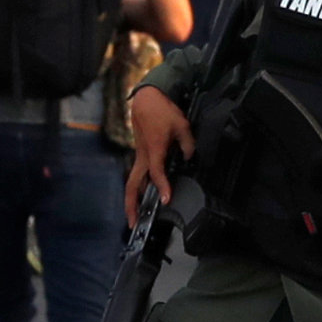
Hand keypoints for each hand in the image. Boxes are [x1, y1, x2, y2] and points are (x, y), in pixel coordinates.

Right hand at [126, 85, 193, 227]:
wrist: (146, 99)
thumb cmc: (163, 111)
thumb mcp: (182, 125)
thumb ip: (188, 144)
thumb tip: (189, 157)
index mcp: (154, 150)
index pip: (156, 174)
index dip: (162, 187)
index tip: (166, 200)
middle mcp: (143, 156)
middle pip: (133, 185)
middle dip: (132, 205)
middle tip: (135, 223)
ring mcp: (139, 155)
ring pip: (133, 181)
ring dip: (133, 199)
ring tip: (135, 216)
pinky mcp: (140, 154)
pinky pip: (138, 174)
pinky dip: (139, 187)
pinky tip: (144, 197)